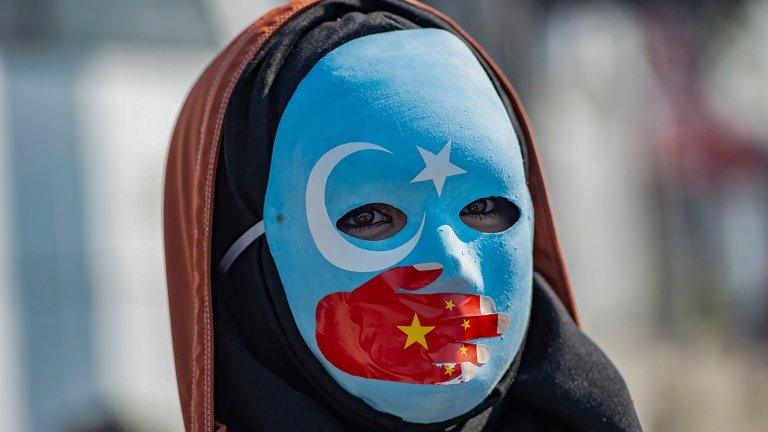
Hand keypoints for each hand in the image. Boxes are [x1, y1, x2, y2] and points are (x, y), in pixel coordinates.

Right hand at [315, 264, 508, 384]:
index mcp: (416, 306)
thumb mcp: (383, 281)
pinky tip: (467, 373)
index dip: (474, 305)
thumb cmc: (361, 303)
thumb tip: (437, 268)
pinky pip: (435, 374)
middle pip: (459, 327)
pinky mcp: (406, 369)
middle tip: (505, 324)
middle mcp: (419, 328)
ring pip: (452, 352)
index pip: (453, 304)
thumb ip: (412, 275)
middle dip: (484, 326)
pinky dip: (452, 374)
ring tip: (486, 354)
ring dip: (472, 353)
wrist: (337, 332)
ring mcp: (414, 351)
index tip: (489, 304)